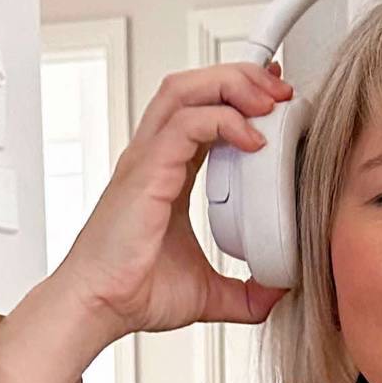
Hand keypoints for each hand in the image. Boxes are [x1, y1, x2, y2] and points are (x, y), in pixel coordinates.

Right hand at [53, 60, 294, 336]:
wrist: (100, 306)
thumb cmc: (135, 293)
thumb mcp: (209, 293)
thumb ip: (247, 293)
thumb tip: (279, 292)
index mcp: (167, 172)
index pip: (203, 111)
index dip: (239, 95)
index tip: (275, 100)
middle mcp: (155, 156)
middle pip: (195, 85)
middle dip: (242, 77)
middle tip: (281, 93)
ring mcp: (147, 159)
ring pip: (186, 89)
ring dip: (233, 85)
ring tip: (269, 101)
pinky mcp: (146, 171)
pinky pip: (186, 123)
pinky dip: (224, 120)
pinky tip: (253, 139)